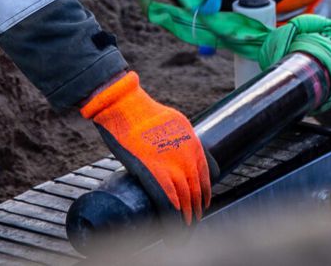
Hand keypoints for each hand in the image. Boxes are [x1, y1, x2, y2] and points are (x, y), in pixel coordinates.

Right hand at [81, 71, 211, 222]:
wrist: (126, 107)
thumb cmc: (145, 113)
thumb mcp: (175, 123)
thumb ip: (182, 140)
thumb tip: (184, 154)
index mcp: (192, 143)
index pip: (204, 174)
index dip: (204, 191)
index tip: (202, 203)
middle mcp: (186, 154)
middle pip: (196, 187)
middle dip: (197, 206)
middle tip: (195, 218)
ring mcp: (169, 162)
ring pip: (184, 194)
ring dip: (186, 212)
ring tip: (186, 224)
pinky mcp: (152, 168)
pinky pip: (167, 193)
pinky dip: (172, 208)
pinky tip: (173, 217)